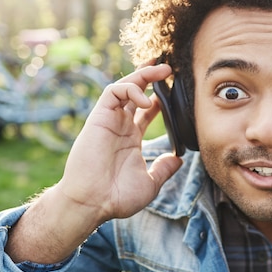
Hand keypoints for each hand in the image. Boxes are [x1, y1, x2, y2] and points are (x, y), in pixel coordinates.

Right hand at [59, 63, 182, 221]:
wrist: (93, 203)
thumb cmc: (116, 197)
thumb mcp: (150, 184)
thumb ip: (164, 169)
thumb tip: (179, 159)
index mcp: (131, 138)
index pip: (146, 110)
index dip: (160, 98)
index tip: (176, 90)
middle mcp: (120, 126)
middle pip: (136, 91)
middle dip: (152, 76)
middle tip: (170, 68)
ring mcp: (109, 120)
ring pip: (125, 86)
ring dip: (144, 75)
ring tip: (163, 71)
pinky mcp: (99, 117)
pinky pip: (113, 92)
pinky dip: (130, 89)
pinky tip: (146, 101)